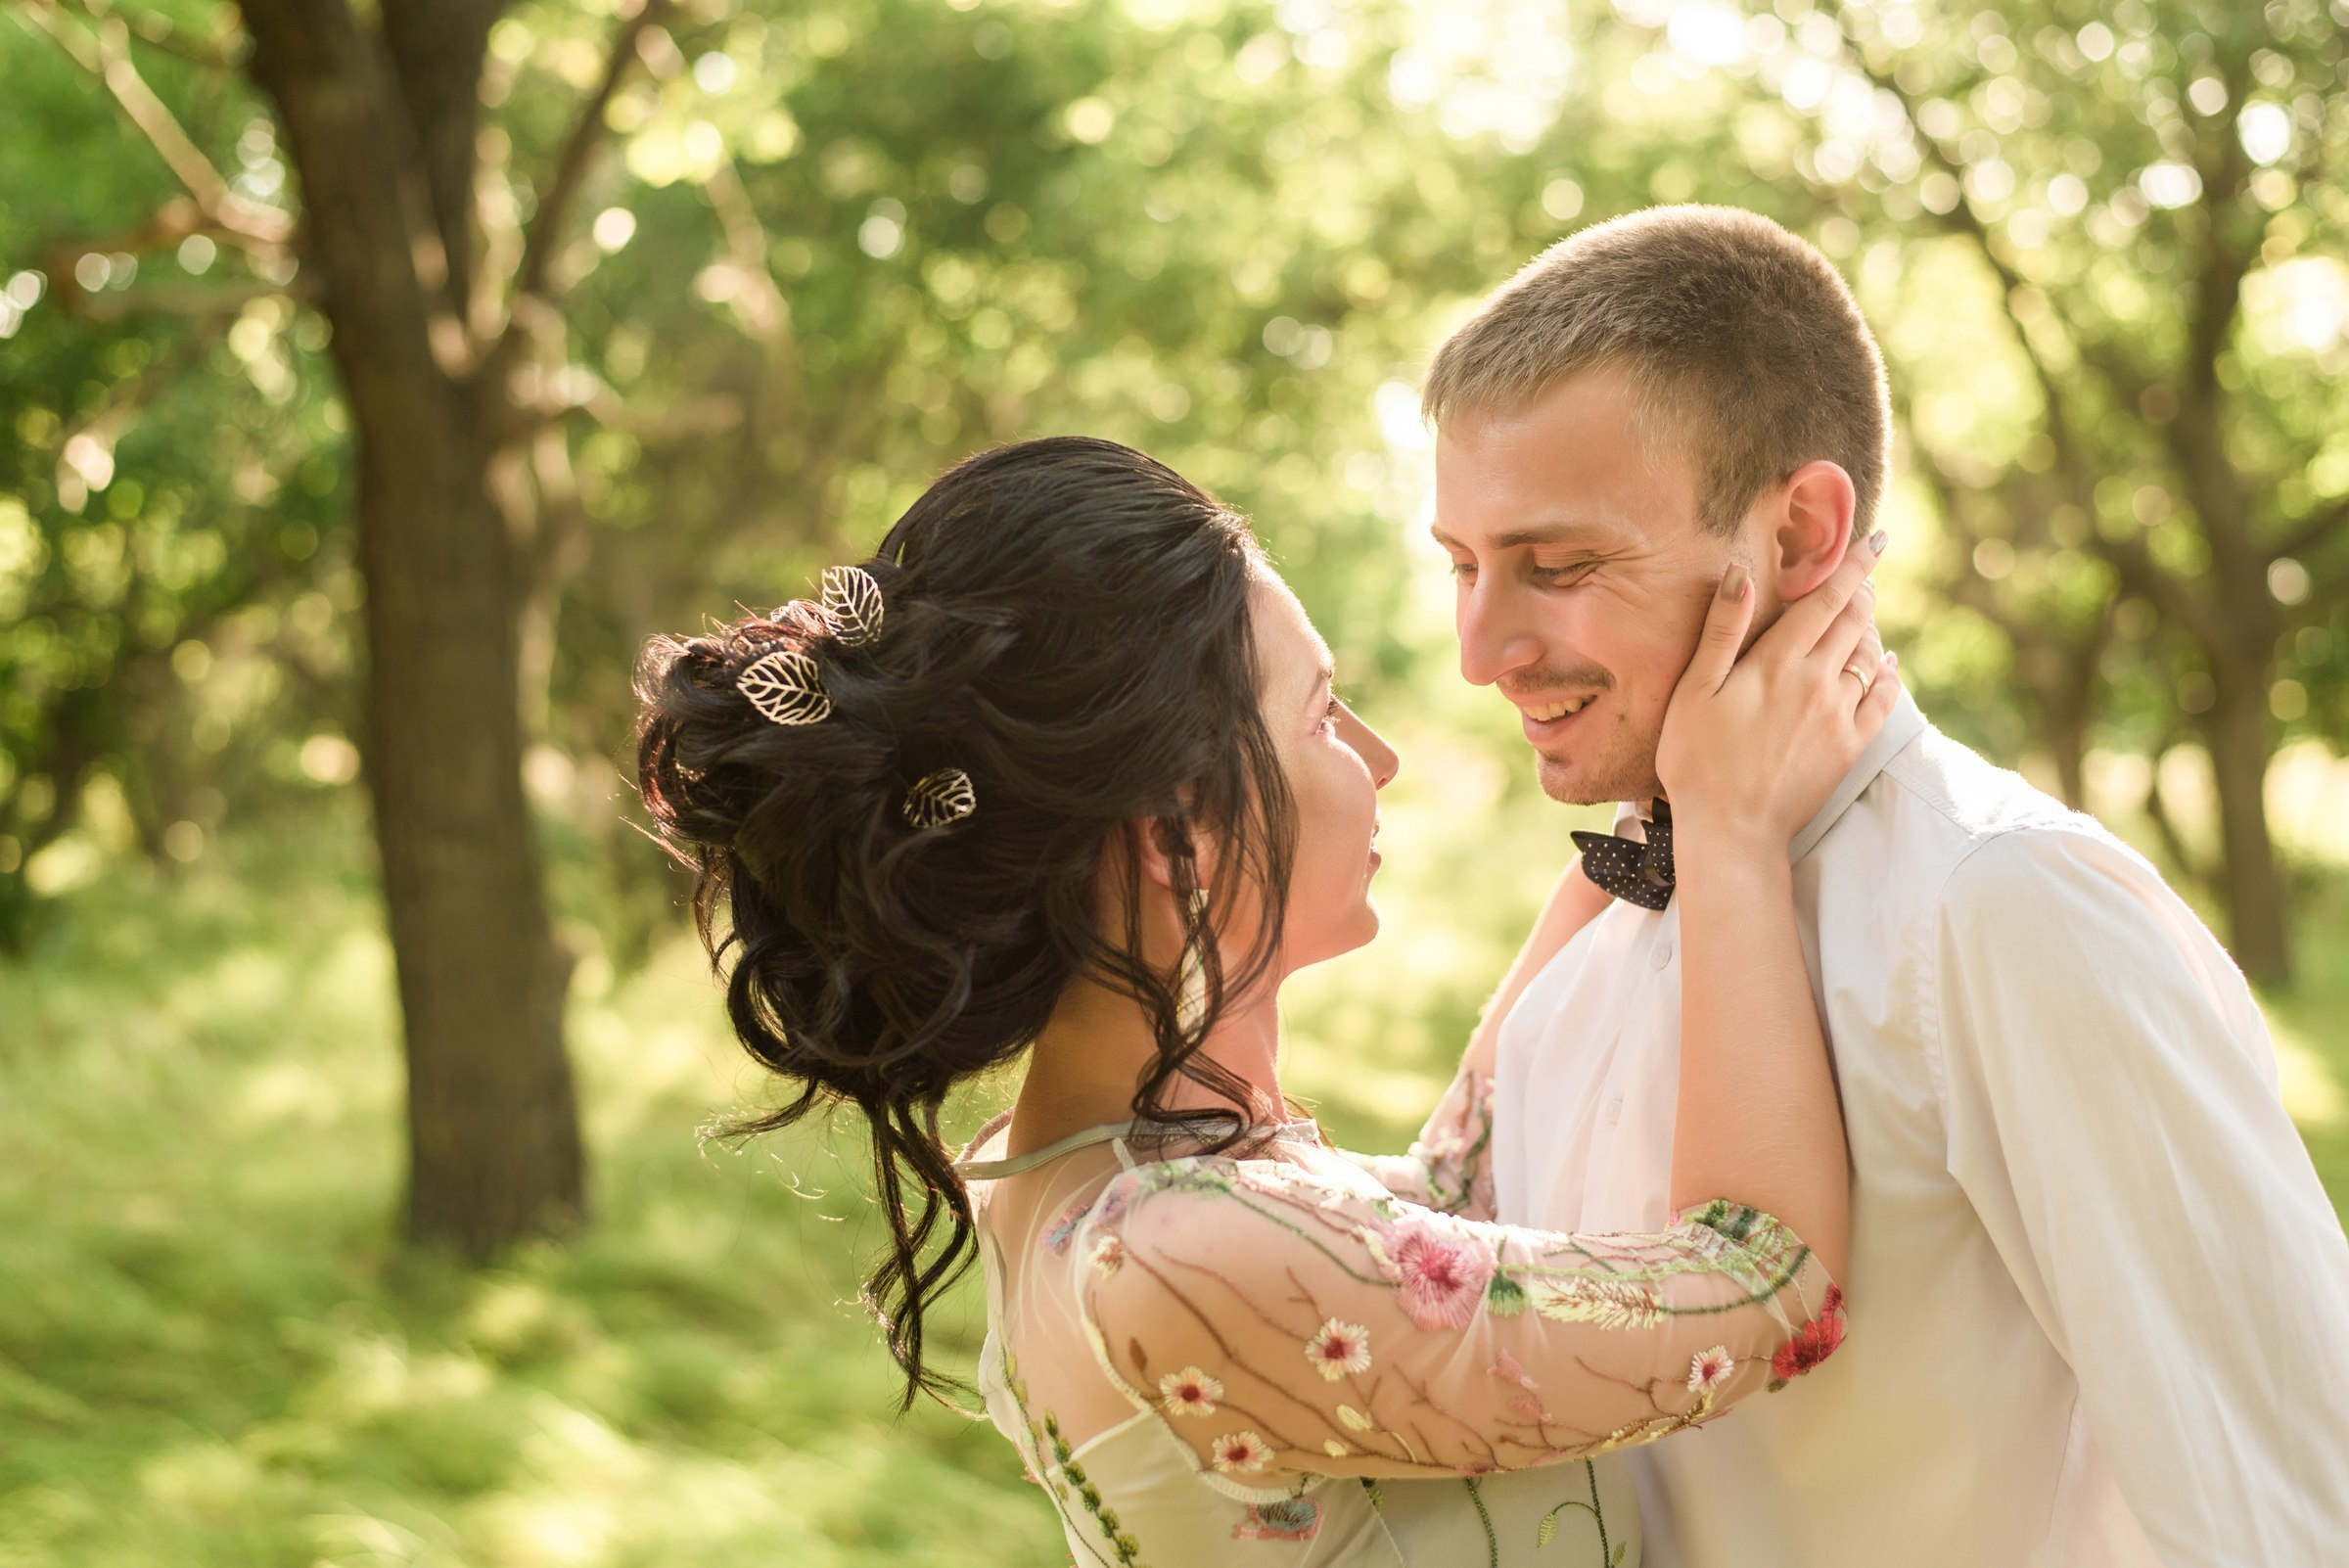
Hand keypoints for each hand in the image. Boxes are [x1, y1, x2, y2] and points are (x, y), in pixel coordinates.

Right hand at [1655, 532, 1900, 855]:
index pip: (1826, 598)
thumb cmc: (1697, 760)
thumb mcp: (1694, 690)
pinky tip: (1886, 663)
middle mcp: (1818, 681)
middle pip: (1854, 620)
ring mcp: (1840, 714)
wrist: (1732, 830)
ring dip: (1870, 627)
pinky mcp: (1850, 745)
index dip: (1853, 565)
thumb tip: (1740, 573)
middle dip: (1862, 590)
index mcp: (1778, 662)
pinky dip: (1889, 673)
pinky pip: (1884, 698)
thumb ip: (1721, 630)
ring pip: (1870, 654)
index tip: (1876, 540)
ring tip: (1864, 612)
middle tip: (1865, 571)